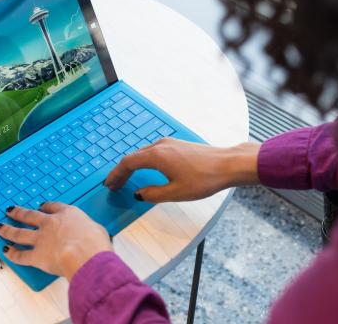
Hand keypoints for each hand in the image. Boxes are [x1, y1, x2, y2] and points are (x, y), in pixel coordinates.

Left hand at [0, 203, 111, 280]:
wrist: (85, 255)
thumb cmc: (96, 244)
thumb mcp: (98, 230)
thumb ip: (89, 230)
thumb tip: (92, 234)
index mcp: (68, 215)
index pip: (53, 207)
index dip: (45, 207)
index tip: (41, 206)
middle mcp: (51, 224)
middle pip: (30, 215)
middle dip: (19, 213)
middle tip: (11, 210)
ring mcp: (41, 239)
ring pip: (19, 233)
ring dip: (8, 230)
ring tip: (0, 227)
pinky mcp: (36, 255)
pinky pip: (21, 255)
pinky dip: (12, 254)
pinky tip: (6, 251)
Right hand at [104, 137, 260, 202]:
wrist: (228, 165)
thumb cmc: (204, 179)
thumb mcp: (175, 193)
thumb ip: (153, 194)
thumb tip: (139, 194)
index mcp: (156, 156)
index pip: (127, 163)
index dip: (116, 175)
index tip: (109, 185)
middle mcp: (161, 145)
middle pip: (133, 157)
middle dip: (122, 171)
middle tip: (115, 185)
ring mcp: (170, 143)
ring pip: (144, 153)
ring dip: (133, 165)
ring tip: (128, 179)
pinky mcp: (178, 145)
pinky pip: (154, 151)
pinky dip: (145, 161)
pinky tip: (147, 170)